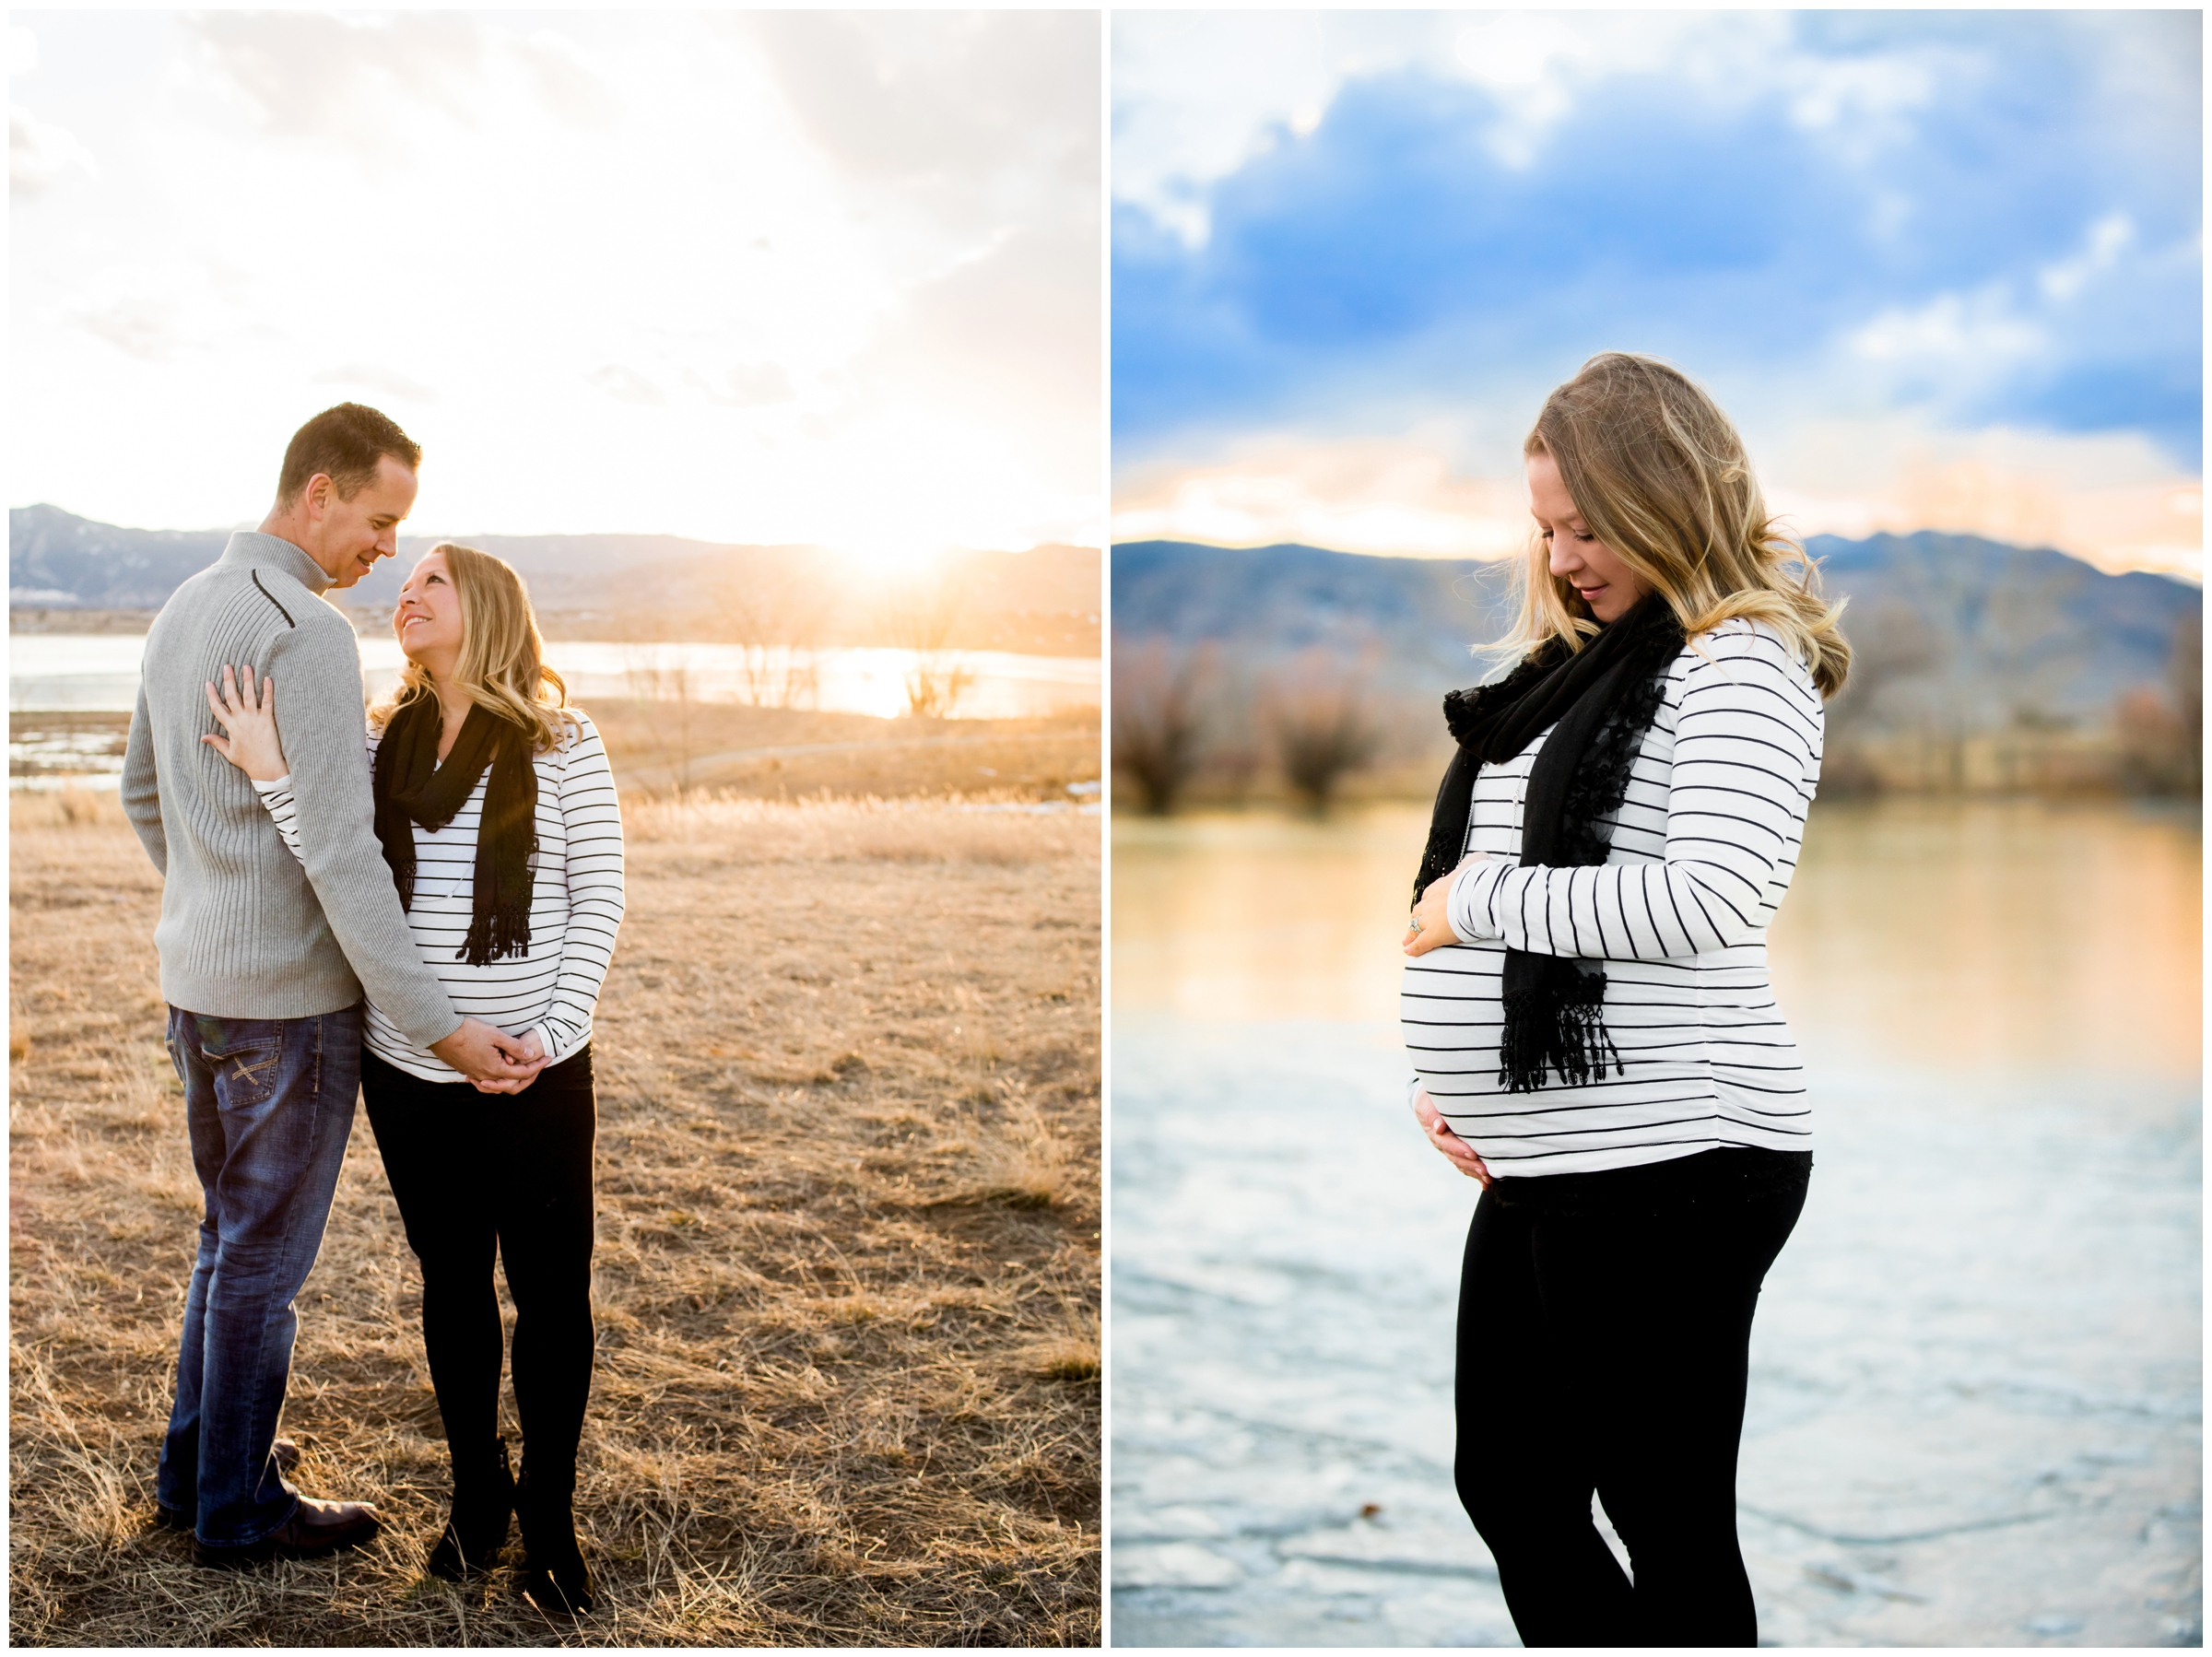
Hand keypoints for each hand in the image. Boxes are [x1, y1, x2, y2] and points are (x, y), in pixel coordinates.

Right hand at [202, 664, 289, 780]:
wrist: (266, 768)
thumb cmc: (249, 761)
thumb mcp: (229, 753)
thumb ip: (217, 742)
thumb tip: (202, 737)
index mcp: (230, 727)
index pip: (217, 707)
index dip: (212, 695)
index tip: (208, 682)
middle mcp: (241, 720)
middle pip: (232, 696)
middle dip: (229, 680)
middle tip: (227, 666)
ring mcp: (255, 719)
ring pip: (249, 696)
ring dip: (248, 680)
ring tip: (246, 666)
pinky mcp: (268, 720)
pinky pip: (268, 702)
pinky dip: (268, 690)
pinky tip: (268, 678)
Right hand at [470, 1028, 546, 1093]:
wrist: (441, 1033)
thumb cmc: (468, 1032)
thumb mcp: (496, 1035)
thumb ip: (514, 1047)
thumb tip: (529, 1055)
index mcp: (495, 1069)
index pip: (522, 1073)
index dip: (538, 1066)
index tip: (548, 1058)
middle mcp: (485, 1077)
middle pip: (511, 1084)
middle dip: (527, 1076)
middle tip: (537, 1065)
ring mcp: (475, 1076)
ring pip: (497, 1085)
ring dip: (510, 1079)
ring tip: (520, 1068)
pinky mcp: (466, 1071)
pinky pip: (484, 1081)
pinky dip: (495, 1079)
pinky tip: (497, 1070)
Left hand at [1403, 852, 1487, 956]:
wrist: (1478, 895)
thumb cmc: (1479, 880)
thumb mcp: (1476, 863)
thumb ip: (1472, 862)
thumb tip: (1475, 860)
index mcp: (1439, 887)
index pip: (1428, 896)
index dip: (1428, 903)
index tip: (1429, 907)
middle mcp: (1430, 902)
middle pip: (1418, 911)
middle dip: (1417, 918)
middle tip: (1416, 924)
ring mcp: (1429, 919)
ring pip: (1415, 927)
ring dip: (1411, 933)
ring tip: (1408, 940)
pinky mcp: (1433, 935)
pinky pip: (1420, 944)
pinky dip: (1414, 948)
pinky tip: (1409, 952)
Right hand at [1412, 1086, 1492, 1186]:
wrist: (1429, 1102)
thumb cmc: (1430, 1100)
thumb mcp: (1427, 1103)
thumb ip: (1432, 1114)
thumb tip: (1439, 1127)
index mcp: (1436, 1134)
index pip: (1448, 1144)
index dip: (1459, 1150)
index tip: (1473, 1154)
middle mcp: (1443, 1145)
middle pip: (1457, 1159)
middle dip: (1471, 1166)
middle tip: (1486, 1170)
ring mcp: (1451, 1151)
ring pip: (1463, 1165)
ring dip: (1475, 1173)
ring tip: (1488, 1178)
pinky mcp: (1459, 1152)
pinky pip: (1467, 1166)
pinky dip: (1476, 1175)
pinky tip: (1486, 1183)